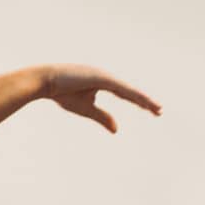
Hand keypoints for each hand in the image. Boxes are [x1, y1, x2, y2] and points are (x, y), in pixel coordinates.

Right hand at [37, 64, 161, 131]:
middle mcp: (106, 77)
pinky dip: (132, 95)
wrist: (44, 82)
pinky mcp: (101, 77)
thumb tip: (117, 130)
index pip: (125, 93)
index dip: (139, 102)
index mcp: (103, 82)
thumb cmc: (62, 93)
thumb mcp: (86, 109)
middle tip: (160, 111)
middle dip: (145, 101)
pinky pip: (121, 88)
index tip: (152, 111)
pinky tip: (143, 102)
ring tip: (157, 109)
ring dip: (143, 99)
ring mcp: (104, 75)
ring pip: (129, 90)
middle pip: (131, 91)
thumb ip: (102, 117)